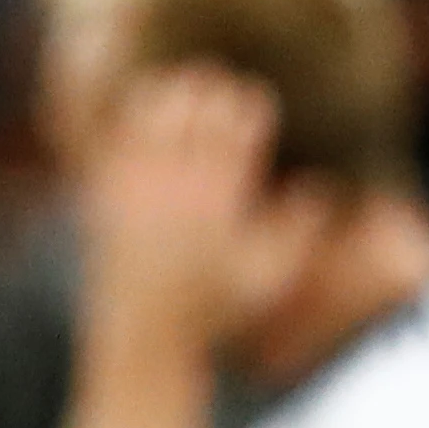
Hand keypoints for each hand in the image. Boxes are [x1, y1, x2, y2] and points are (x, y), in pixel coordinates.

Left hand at [70, 65, 322, 353]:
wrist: (144, 334)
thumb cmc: (215, 310)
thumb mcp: (271, 278)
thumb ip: (301, 230)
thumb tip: (320, 184)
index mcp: (221, 192)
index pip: (242, 112)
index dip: (251, 107)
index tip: (251, 126)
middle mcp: (179, 179)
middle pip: (201, 93)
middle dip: (215, 94)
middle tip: (218, 112)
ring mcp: (139, 180)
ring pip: (158, 99)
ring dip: (176, 97)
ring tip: (185, 112)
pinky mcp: (108, 188)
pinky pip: (120, 127)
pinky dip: (137, 116)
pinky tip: (150, 127)